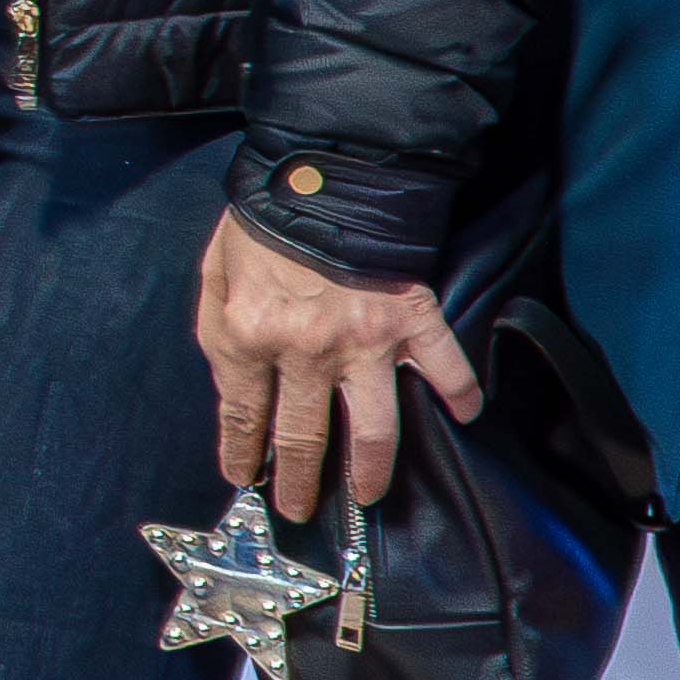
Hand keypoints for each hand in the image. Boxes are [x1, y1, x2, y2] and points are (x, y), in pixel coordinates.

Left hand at [199, 207, 480, 519]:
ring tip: (366, 495)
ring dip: (369, 471)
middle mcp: (306, 353)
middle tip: (299, 508)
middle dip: (298, 482)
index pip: (243, 417)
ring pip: (372, 430)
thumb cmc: (260, 220)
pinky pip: (444, 368)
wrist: (322, 171)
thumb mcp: (214, 277)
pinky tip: (466, 416)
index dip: (242, 454)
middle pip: (302, 437)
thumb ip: (220, 333)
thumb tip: (235, 386)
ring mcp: (364, 343)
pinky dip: (460, 394)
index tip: (245, 478)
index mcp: (249, 338)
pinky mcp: (411, 322)